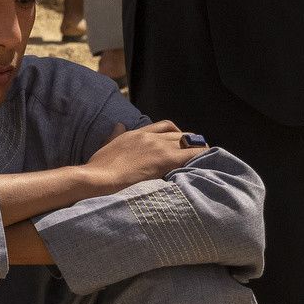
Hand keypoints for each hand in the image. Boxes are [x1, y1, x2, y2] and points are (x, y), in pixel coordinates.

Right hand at [86, 119, 207, 191]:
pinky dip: (202, 158)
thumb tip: (119, 125)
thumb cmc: (98, 170)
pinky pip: (192, 154)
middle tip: (196, 157)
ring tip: (204, 163)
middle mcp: (149, 136)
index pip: (164, 126)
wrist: (96, 179)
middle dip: (190, 144)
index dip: (177, 134)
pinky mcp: (165, 159)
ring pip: (189, 142)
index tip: (182, 145)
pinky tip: (206, 166)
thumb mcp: (106, 147)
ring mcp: (158, 147)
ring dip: (198, 151)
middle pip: (180, 134)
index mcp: (135, 134)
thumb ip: (115, 136)